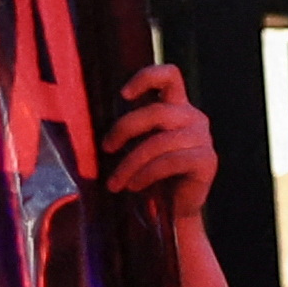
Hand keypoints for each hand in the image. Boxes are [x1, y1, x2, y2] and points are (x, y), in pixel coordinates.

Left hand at [101, 65, 219, 222]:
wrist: (172, 211)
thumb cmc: (149, 174)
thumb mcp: (135, 145)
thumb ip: (125, 128)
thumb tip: (80, 117)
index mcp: (176, 106)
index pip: (170, 75)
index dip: (147, 77)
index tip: (123, 95)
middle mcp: (193, 117)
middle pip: (156, 111)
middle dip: (124, 129)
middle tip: (106, 149)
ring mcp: (203, 138)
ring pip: (159, 142)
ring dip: (130, 163)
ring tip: (115, 183)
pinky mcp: (207, 160)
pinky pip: (170, 162)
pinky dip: (146, 174)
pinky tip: (134, 186)